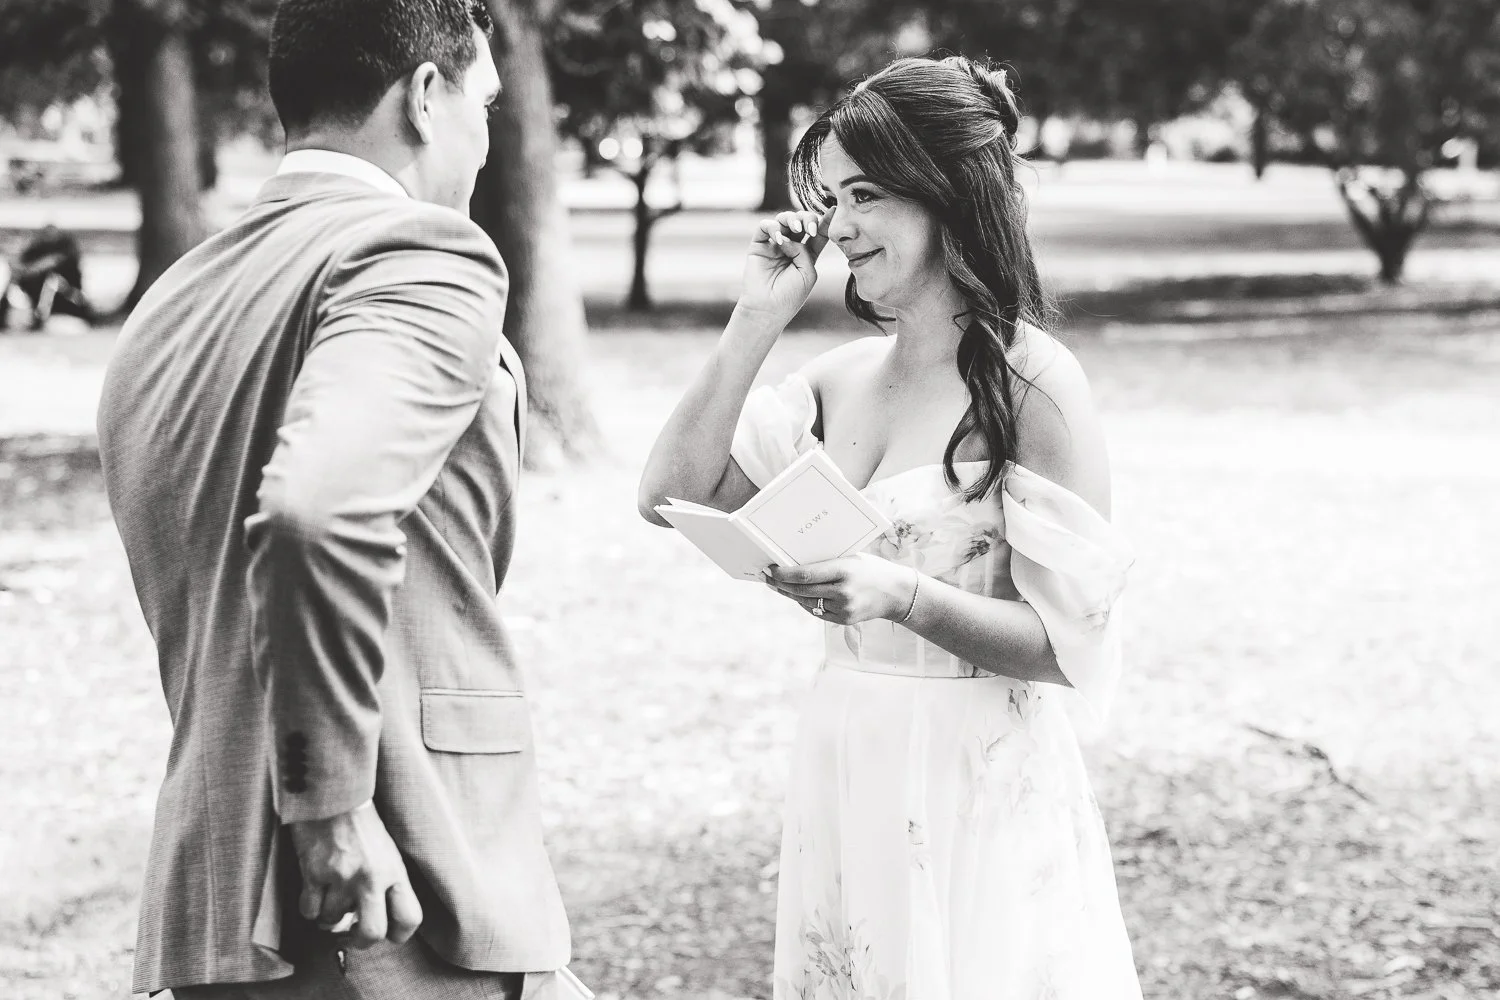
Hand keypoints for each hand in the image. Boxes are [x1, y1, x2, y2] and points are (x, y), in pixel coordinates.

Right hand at [288, 801, 422, 949]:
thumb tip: (371, 918)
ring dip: (328, 916)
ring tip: (330, 895)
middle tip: (351, 933)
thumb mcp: (387, 850)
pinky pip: (309, 911)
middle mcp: (372, 878)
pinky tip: (314, 890)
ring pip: (332, 922)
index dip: (398, 934)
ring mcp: (342, 877)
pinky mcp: (314, 873)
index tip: (386, 932)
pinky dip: (309, 907)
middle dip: (359, 941)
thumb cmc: (361, 822)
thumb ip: (386, 883)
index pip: (410, 918)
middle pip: (372, 934)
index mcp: (395, 871)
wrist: (333, 794)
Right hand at [738, 208, 832, 325]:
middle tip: (810, 228)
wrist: (767, 309)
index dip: (825, 221)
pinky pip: (765, 226)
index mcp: (806, 254)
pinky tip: (779, 239)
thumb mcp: (808, 272)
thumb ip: (805, 250)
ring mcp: (774, 244)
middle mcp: (790, 246)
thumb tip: (790, 236)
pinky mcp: (758, 245)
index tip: (834, 210)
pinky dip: (773, 228)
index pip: (817, 233)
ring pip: (783, 219)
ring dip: (792, 220)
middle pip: (801, 221)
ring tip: (796, 230)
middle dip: (807, 219)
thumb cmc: (790, 295)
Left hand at [763, 553, 917, 625]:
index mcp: (845, 570)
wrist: (897, 593)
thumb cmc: (870, 569)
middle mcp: (843, 592)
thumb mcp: (851, 558)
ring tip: (777, 585)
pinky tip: (796, 595)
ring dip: (789, 594)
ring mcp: (844, 609)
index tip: (770, 568)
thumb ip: (827, 562)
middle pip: (801, 591)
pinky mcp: (844, 620)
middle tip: (767, 577)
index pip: (806, 575)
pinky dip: (804, 603)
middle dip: (781, 584)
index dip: (784, 574)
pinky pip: (816, 611)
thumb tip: (794, 563)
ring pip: (806, 603)